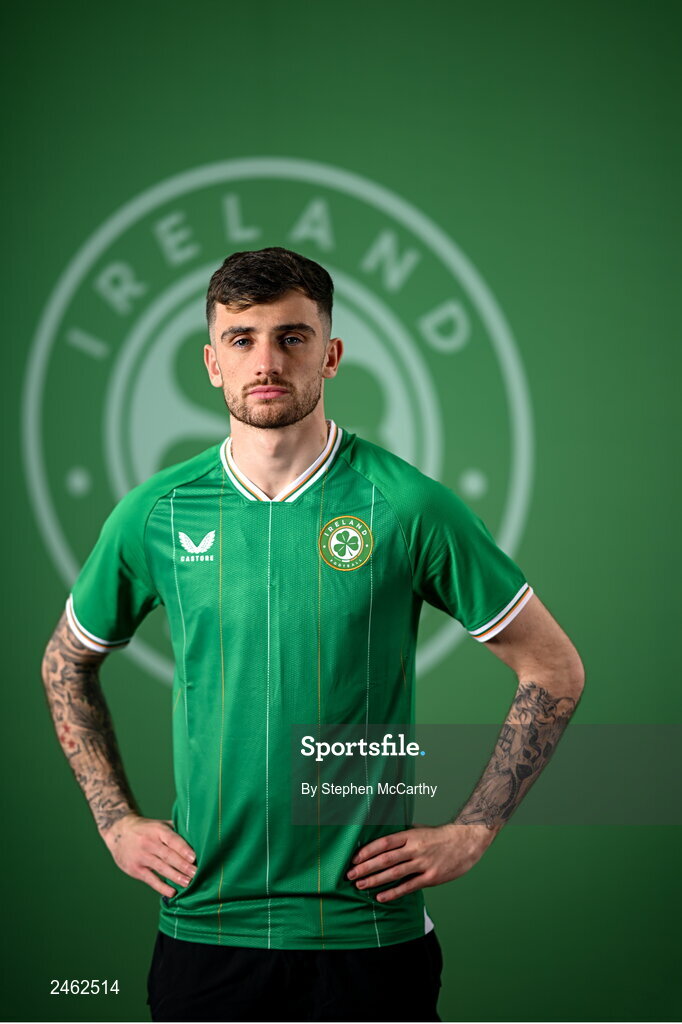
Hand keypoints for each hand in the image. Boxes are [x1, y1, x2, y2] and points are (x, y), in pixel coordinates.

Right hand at [100, 813, 196, 897]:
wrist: (119, 832)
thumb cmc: (146, 829)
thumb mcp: (159, 825)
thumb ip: (176, 830)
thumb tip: (198, 837)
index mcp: (157, 830)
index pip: (172, 839)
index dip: (183, 848)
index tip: (194, 857)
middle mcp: (149, 843)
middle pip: (168, 855)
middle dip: (183, 865)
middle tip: (196, 873)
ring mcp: (141, 856)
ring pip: (161, 868)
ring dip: (175, 876)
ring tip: (188, 883)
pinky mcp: (135, 869)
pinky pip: (150, 879)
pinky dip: (161, 886)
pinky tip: (172, 892)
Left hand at [346, 822, 499, 902]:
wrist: (467, 841)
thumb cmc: (441, 835)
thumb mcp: (420, 829)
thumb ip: (403, 835)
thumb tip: (382, 839)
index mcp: (410, 835)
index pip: (384, 843)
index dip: (367, 851)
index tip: (354, 859)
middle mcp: (415, 848)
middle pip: (385, 859)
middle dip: (365, 867)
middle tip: (350, 875)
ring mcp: (423, 863)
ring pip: (394, 873)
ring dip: (375, 880)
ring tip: (360, 886)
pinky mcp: (432, 877)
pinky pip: (409, 886)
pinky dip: (394, 892)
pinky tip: (381, 897)